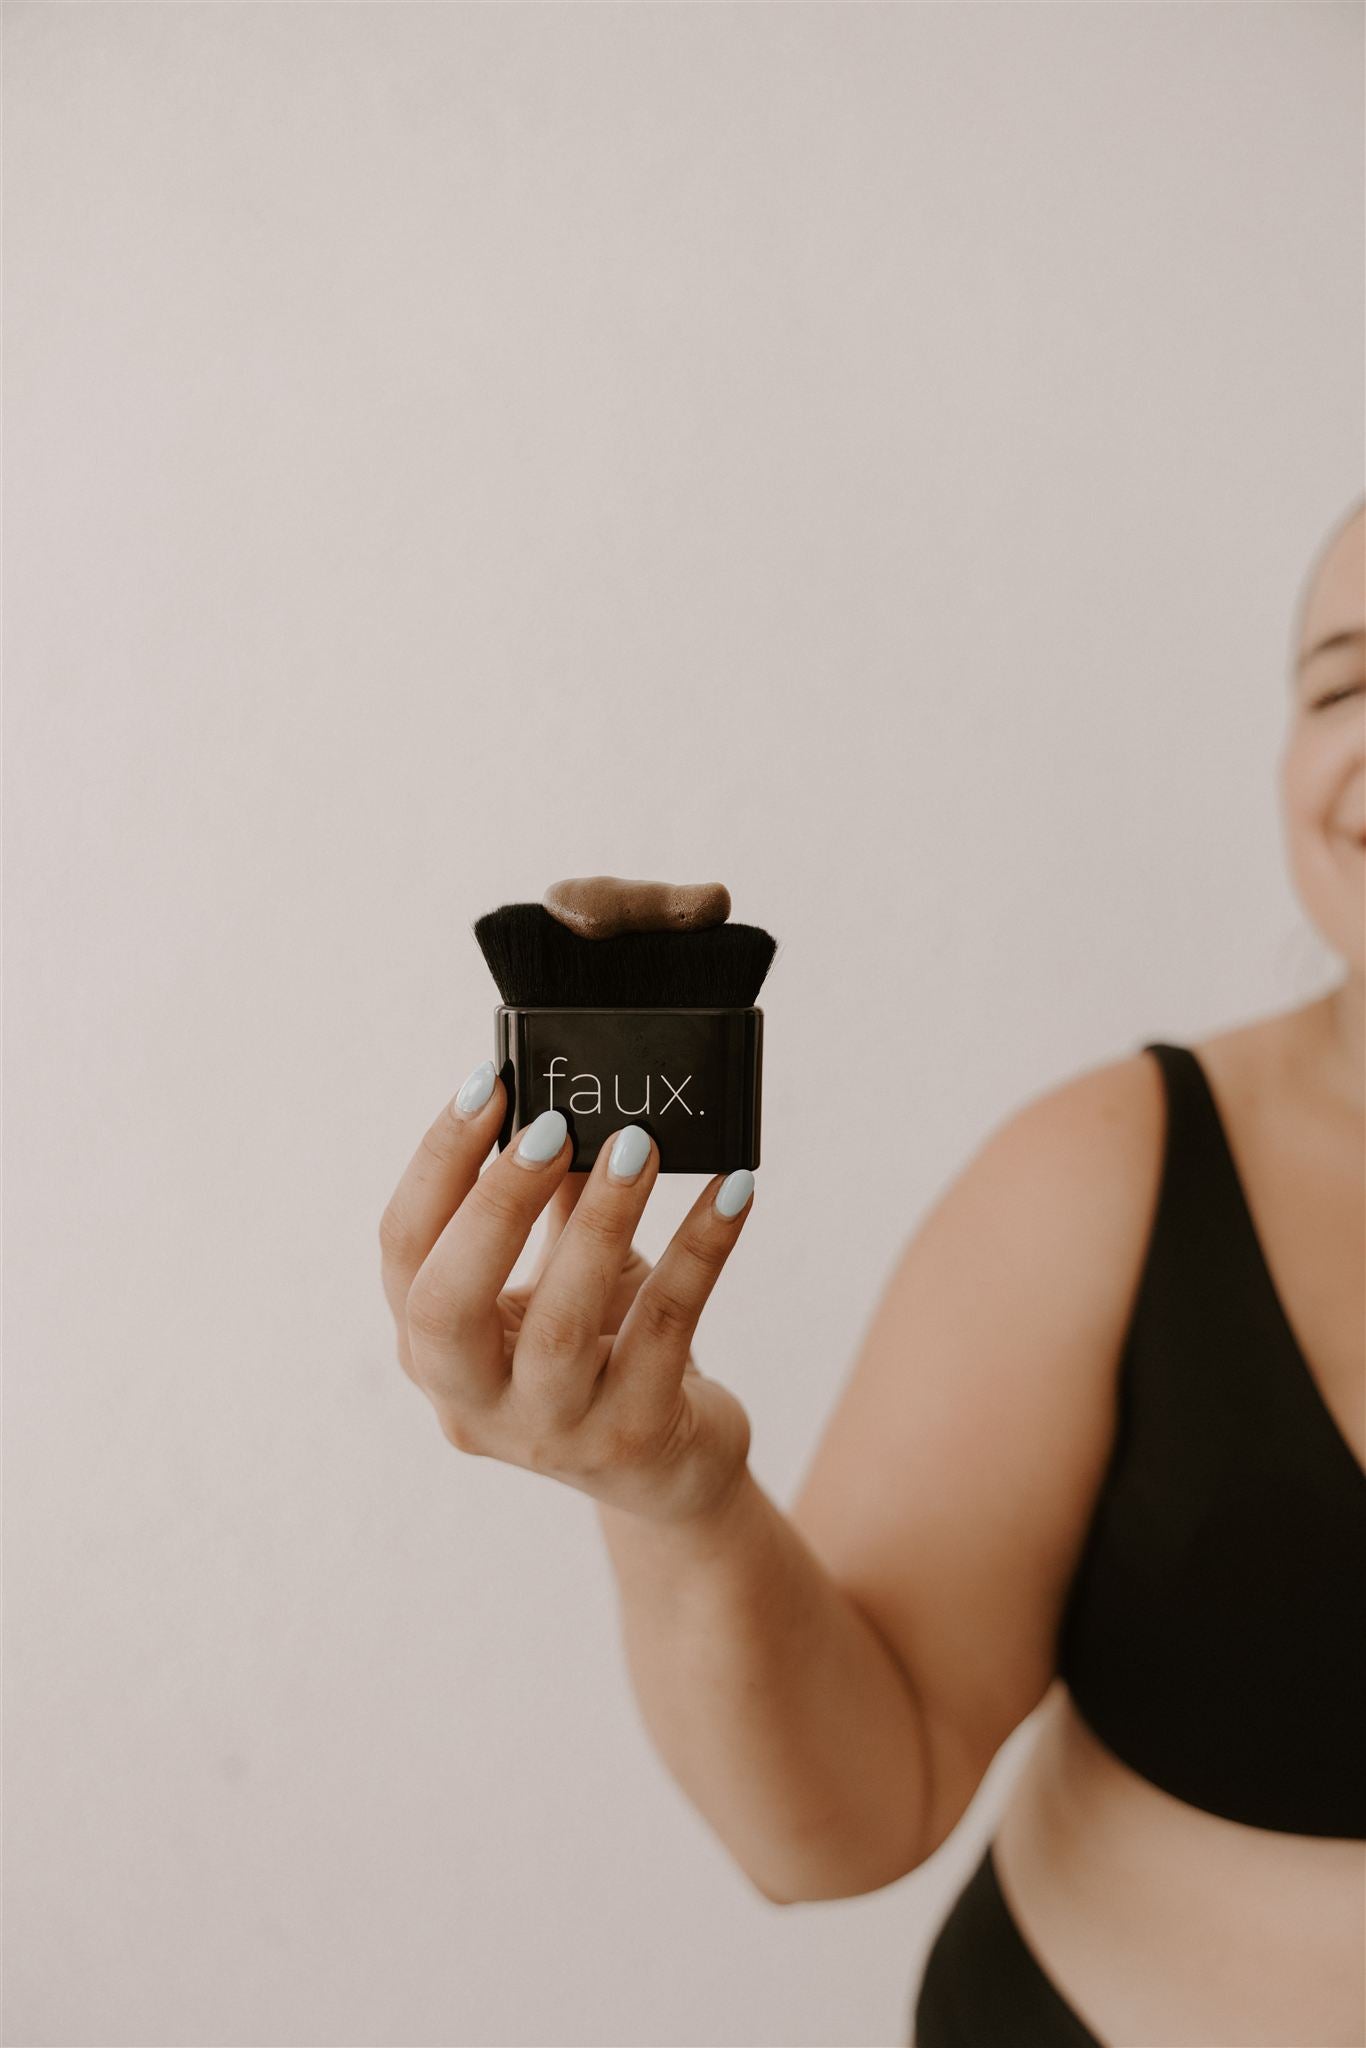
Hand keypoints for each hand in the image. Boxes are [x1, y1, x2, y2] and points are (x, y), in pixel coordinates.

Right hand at [378, 1065, 755, 1524]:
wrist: (668, 1468)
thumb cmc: (600, 1349)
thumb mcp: (561, 1275)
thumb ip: (549, 1198)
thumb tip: (564, 1095)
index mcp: (430, 1347)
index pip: (405, 1250)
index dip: (438, 1164)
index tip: (488, 1084)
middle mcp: (472, 1401)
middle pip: (447, 1305)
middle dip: (496, 1204)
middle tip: (554, 1126)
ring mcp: (551, 1431)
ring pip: (560, 1326)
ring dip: (599, 1222)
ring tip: (640, 1146)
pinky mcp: (633, 1437)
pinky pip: (666, 1328)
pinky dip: (701, 1250)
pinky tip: (733, 1192)